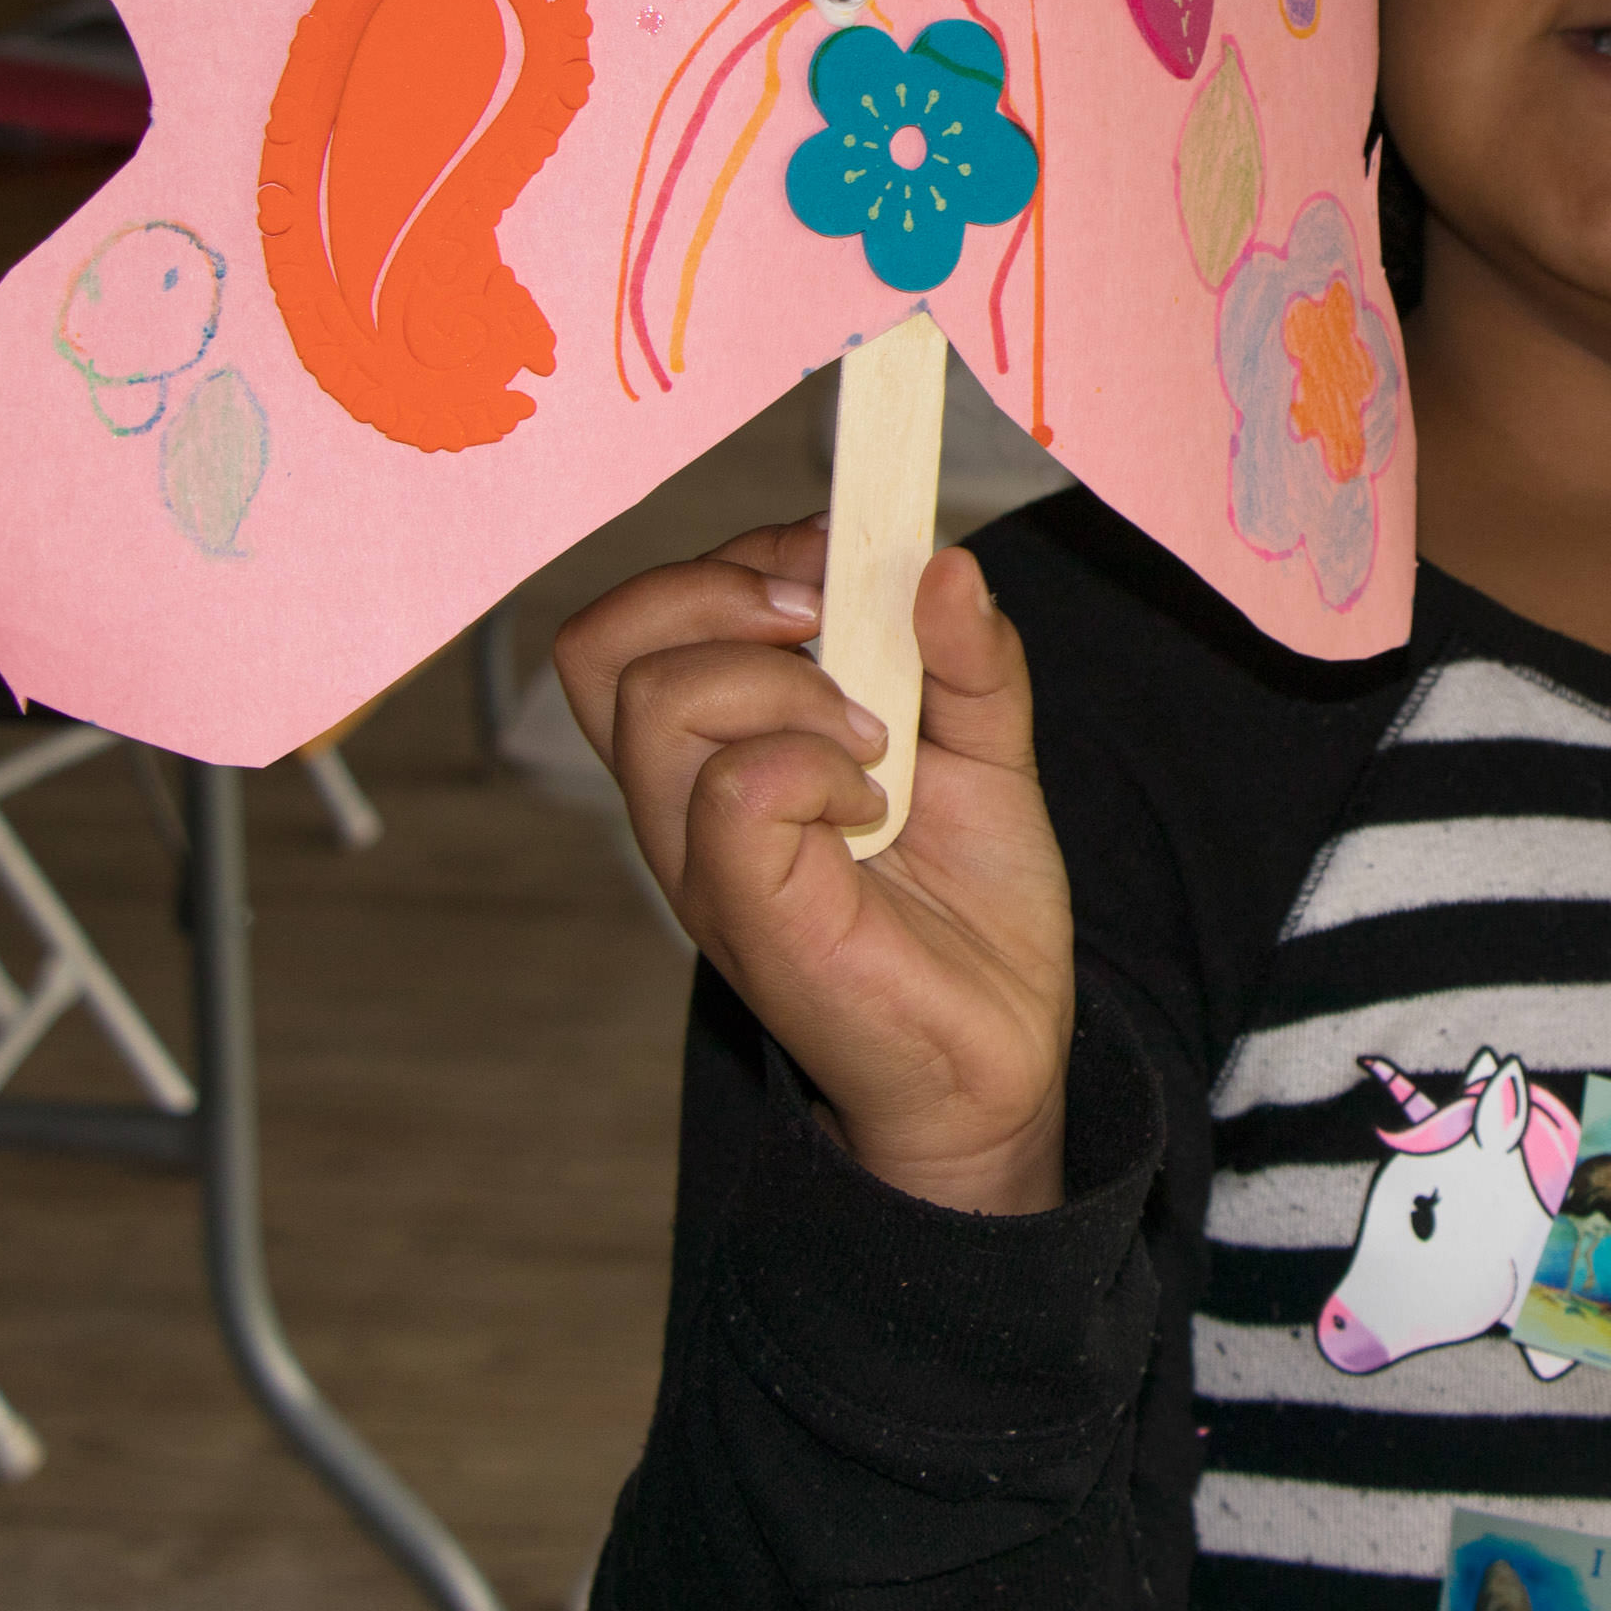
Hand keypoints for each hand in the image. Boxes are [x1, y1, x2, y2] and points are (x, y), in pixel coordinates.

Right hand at [556, 523, 1072, 1214]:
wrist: (1004, 1053)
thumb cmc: (972, 909)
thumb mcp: (989, 745)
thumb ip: (970, 653)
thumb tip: (945, 560)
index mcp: (714, 749)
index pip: (635, 619)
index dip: (732, 557)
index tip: (840, 560)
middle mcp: (679, 801)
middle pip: (605, 640)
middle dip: (730, 588)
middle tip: (834, 631)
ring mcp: (699, 857)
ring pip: (660, 696)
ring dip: (786, 683)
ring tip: (872, 740)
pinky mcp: (742, 909)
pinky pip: (734, 788)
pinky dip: (816, 764)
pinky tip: (871, 806)